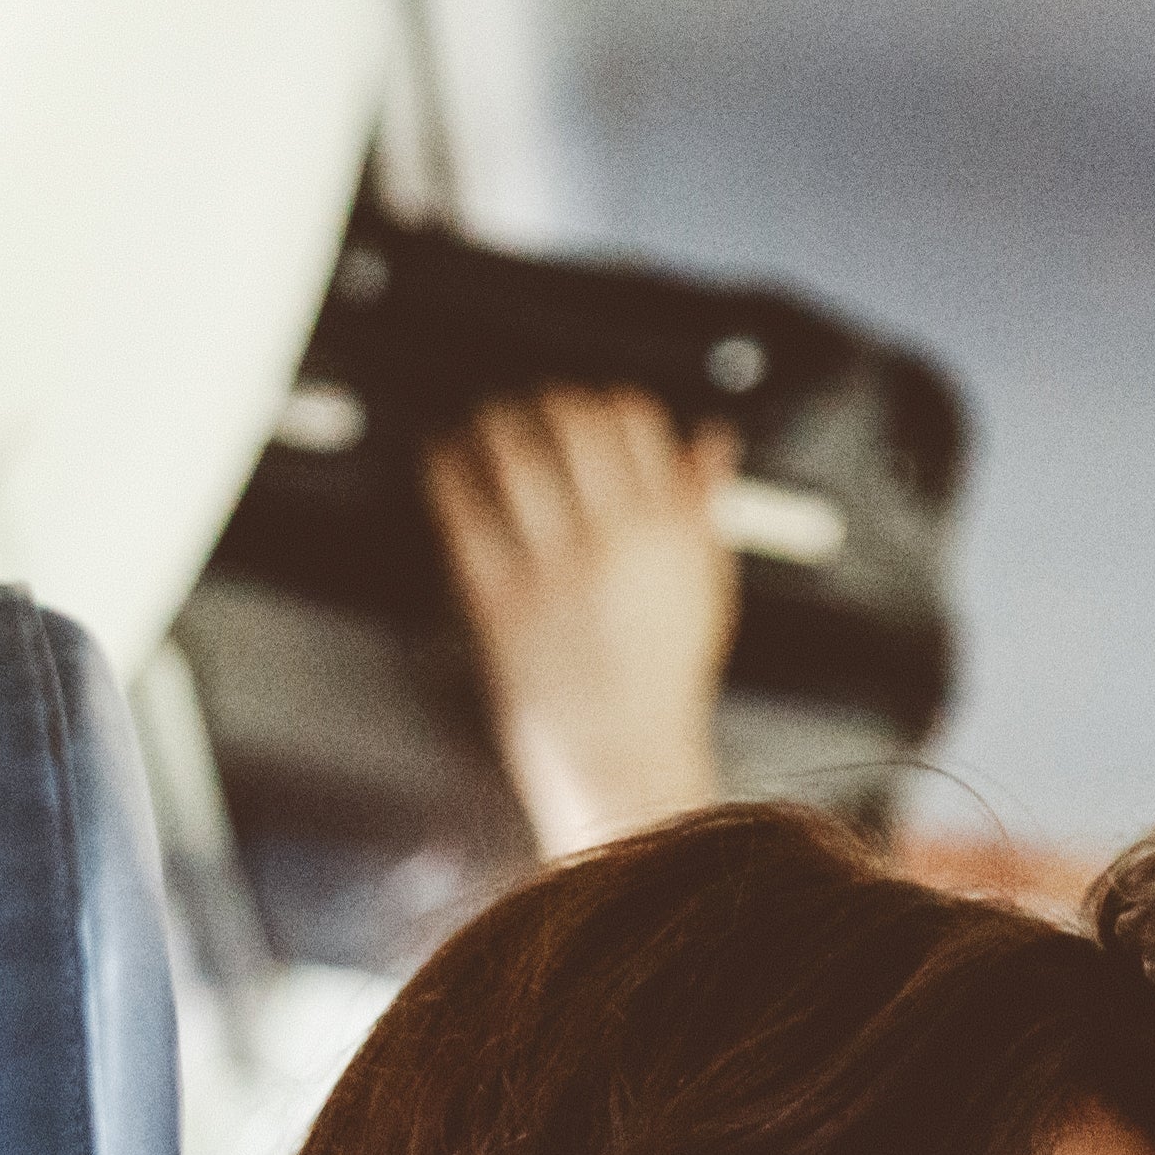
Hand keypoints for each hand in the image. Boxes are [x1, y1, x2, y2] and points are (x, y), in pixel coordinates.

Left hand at [424, 385, 739, 856]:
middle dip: (549, 404)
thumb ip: (706, 505)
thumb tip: (711, 441)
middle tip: (533, 409)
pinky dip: (448, 475)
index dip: (607, 403)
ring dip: (494, 424)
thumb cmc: (663, 674)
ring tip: (485, 422)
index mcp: (667, 528)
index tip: (593, 408)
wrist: (623, 752)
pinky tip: (442, 461)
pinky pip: (465, 515)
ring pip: (517, 458)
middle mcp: (613, 537)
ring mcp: (555, 567)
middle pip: (574, 425)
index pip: (635, 421)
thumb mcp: (706, 585)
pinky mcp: (503, 599)